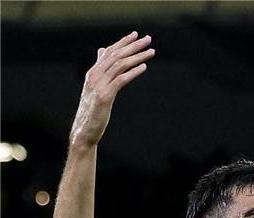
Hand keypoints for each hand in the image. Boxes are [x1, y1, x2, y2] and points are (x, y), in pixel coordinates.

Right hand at [70, 32, 154, 149]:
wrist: (84, 129)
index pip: (109, 52)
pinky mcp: (105, 96)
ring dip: (137, 57)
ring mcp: (99, 85)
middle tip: (148, 39)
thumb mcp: (96, 88)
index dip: (122, 42)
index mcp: (93, 72)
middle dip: (133, 46)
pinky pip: (120, 80)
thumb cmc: (92, 110)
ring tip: (151, 52)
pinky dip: (133, 72)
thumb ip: (100, 70)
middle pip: (116, 56)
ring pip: (119, 65)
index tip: (135, 34)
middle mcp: (94, 75)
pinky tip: (144, 67)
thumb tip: (102, 52)